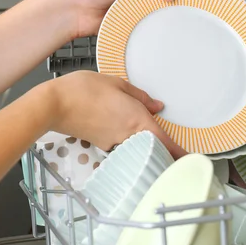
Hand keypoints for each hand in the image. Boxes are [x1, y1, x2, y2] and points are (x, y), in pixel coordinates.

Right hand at [41, 70, 185, 158]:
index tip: (191, 160)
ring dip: (143, 143)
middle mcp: (128, 136)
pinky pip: (120, 144)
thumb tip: (159, 106)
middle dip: (162, 149)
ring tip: (143, 133)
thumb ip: (141, 96)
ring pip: (136, 147)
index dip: (180, 153)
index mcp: (138, 120)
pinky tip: (119, 126)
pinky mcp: (101, 145)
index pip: (166, 143)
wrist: (53, 104)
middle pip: (153, 148)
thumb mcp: (117, 84)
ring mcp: (114, 143)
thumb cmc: (84, 89)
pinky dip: (125, 139)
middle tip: (172, 149)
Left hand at [67, 0, 172, 37]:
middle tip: (181, 16)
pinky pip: (148, 36)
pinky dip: (151, 36)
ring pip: (159, 23)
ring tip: (168, 27)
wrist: (77, 12)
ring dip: (163, 26)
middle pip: (167, 6)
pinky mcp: (134, 32)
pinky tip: (154, 36)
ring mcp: (139, 16)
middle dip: (174, 11)